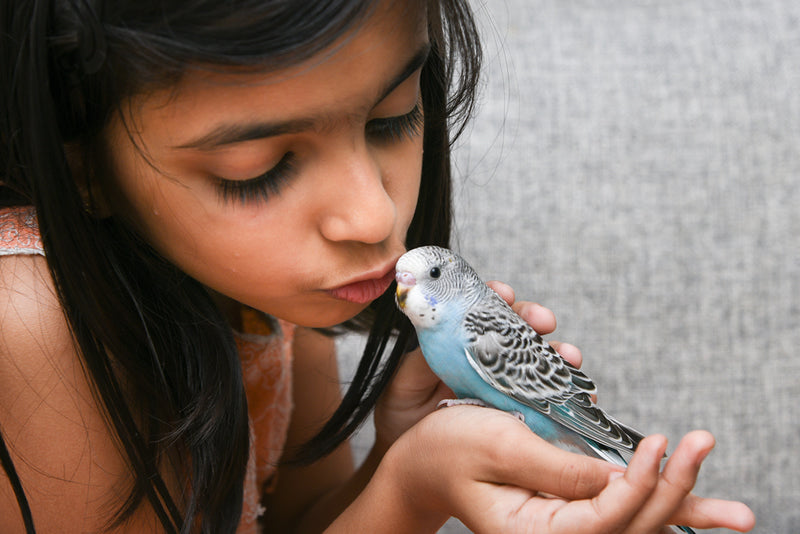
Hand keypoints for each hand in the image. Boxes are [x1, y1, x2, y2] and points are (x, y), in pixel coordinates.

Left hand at [373, 281, 575, 448]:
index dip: (498, 296)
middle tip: (545, 321)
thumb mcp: (406, 381)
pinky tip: (584, 391)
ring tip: (570, 357)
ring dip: (558, 352)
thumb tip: (440, 334)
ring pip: (537, 356)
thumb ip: (423, 359)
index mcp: (458, 337)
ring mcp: (503, 377)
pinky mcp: (514, 404)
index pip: (482, 306)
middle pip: (517, 325)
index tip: (506, 294)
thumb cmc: (403, 410)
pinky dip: (567, 389)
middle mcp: (485, 352)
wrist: (409, 454)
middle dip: (534, 318)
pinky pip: (545, 393)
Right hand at [382, 405, 754, 532]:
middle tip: (702, 444)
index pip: (603, 521)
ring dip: (683, 511)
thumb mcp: (498, 446)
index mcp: (530, 530)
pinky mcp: (567, 505)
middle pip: (630, 527)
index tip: (659, 445)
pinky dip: (658, 506)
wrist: (422, 460)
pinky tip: (692, 511)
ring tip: (735, 515)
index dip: (638, 485)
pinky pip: (620, 511)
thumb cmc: (448, 448)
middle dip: (675, 492)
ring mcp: (561, 524)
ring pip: (634, 526)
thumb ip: (558, 469)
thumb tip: (618, 478)